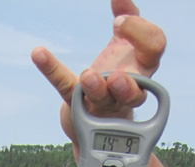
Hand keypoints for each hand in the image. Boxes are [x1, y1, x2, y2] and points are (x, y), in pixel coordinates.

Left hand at [32, 0, 165, 157]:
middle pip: (136, 91)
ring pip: (103, 98)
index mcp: (142, 69)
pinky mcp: (76, 104)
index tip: (118, 22)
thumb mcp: (125, 47)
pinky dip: (51, 68)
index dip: (140, 31)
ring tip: (87, 77)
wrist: (95, 121)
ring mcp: (101, 100)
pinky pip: (64, 85)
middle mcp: (125, 89)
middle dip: (127, 86)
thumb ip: (128, 17)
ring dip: (96, 88)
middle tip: (116, 78)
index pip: (155, 47)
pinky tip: (38, 53)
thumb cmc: (116, 79)